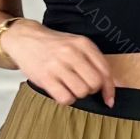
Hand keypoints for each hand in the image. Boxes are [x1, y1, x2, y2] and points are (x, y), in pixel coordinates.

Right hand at [1, 20, 116, 106]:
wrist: (25, 39)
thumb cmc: (54, 45)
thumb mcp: (77, 46)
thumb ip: (95, 62)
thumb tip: (115, 85)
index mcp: (83, 44)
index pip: (105, 71)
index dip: (109, 89)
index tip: (109, 99)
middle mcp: (71, 53)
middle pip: (95, 84)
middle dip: (91, 90)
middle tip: (82, 85)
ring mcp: (57, 65)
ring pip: (81, 92)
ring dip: (77, 94)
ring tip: (69, 85)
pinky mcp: (45, 77)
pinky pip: (65, 98)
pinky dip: (66, 98)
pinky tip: (61, 90)